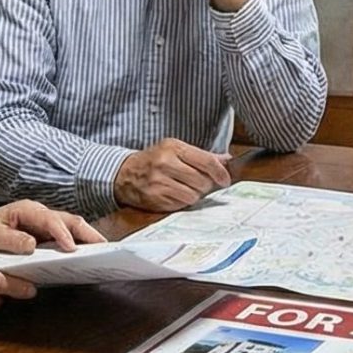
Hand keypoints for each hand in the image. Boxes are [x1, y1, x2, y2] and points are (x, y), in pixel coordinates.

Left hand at [0, 200, 104, 257]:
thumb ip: (9, 239)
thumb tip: (32, 246)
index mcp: (27, 210)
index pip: (50, 220)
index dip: (62, 234)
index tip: (71, 249)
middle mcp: (41, 215)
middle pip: (70, 221)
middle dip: (88, 233)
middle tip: (104, 248)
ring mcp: (45, 227)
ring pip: (73, 229)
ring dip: (88, 240)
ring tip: (103, 255)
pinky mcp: (47, 239)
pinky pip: (66, 241)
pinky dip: (79, 248)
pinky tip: (87, 260)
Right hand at [115, 137, 232, 210]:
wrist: (124, 173)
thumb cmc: (154, 160)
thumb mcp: (175, 150)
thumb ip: (202, 156)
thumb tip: (227, 160)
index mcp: (173, 147)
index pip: (206, 161)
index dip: (220, 173)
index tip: (225, 180)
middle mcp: (165, 163)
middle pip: (202, 181)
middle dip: (206, 185)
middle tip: (201, 184)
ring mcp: (159, 182)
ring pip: (192, 196)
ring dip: (194, 195)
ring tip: (186, 189)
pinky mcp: (155, 198)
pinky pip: (180, 205)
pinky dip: (182, 202)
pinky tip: (176, 195)